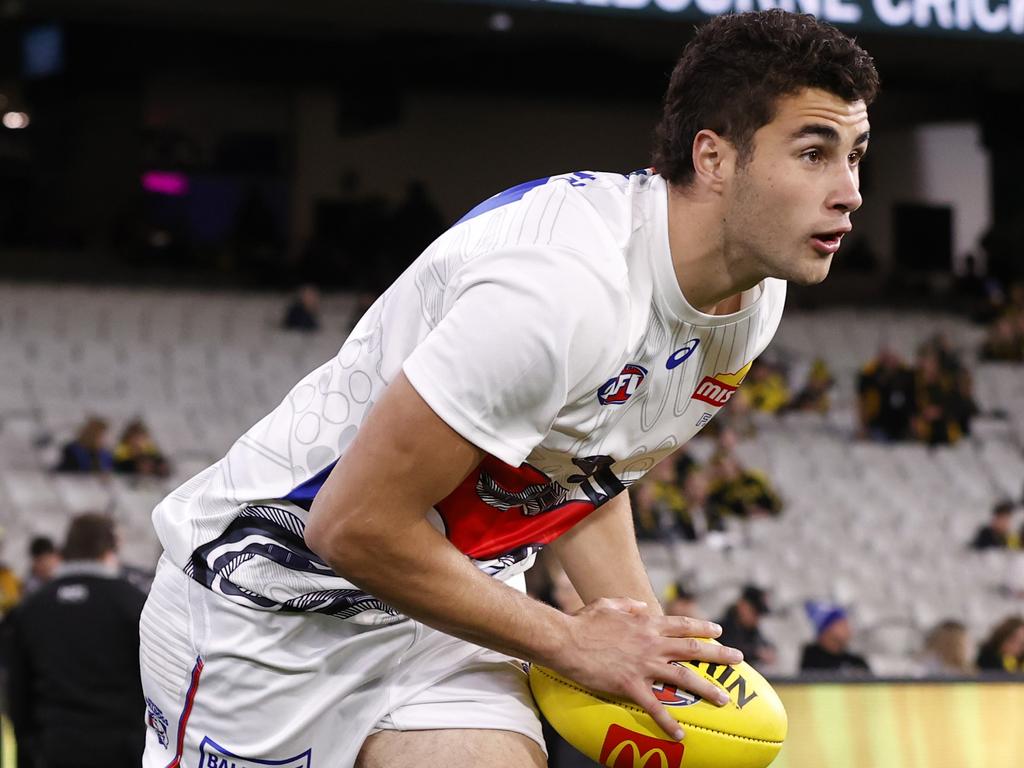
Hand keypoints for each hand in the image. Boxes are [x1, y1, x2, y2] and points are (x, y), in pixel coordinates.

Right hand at [551, 597, 743, 740]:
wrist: (566, 640)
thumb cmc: (583, 621)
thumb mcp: (608, 604)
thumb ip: (628, 605)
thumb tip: (643, 607)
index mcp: (646, 624)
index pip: (682, 625)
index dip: (702, 628)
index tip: (719, 631)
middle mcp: (651, 643)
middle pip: (692, 649)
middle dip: (719, 655)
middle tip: (739, 660)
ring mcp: (643, 665)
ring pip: (683, 677)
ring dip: (706, 689)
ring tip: (723, 699)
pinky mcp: (630, 684)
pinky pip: (654, 706)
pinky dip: (668, 722)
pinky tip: (679, 734)